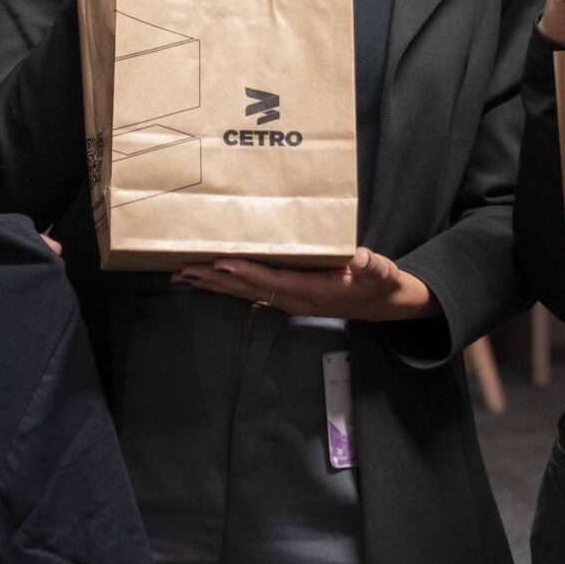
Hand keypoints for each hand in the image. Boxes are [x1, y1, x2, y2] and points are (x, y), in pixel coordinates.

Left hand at [175, 248, 439, 321]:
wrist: (382, 304)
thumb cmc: (380, 283)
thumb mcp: (382, 273)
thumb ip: (372, 266)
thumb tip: (361, 259)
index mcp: (313, 292)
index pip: (274, 281)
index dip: (247, 273)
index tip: (222, 262)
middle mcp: (294, 300)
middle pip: (248, 289)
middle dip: (215, 279)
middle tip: (184, 269)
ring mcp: (287, 301)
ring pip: (243, 293)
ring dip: (212, 284)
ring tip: (182, 275)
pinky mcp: (285, 297)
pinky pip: (249, 292)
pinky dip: (225, 285)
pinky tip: (206, 279)